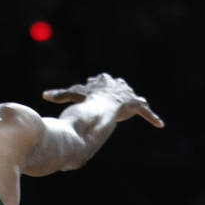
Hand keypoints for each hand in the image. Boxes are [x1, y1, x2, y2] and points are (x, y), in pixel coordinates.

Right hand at [42, 73, 163, 127]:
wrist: (103, 102)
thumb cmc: (89, 98)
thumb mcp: (74, 94)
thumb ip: (60, 94)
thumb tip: (44, 95)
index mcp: (104, 81)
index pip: (103, 80)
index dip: (101, 84)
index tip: (98, 84)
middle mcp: (118, 86)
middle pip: (120, 88)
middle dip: (120, 91)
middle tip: (121, 97)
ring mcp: (128, 95)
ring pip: (134, 99)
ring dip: (137, 103)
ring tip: (141, 104)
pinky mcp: (136, 105)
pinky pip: (145, 112)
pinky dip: (152, 118)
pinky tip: (160, 124)